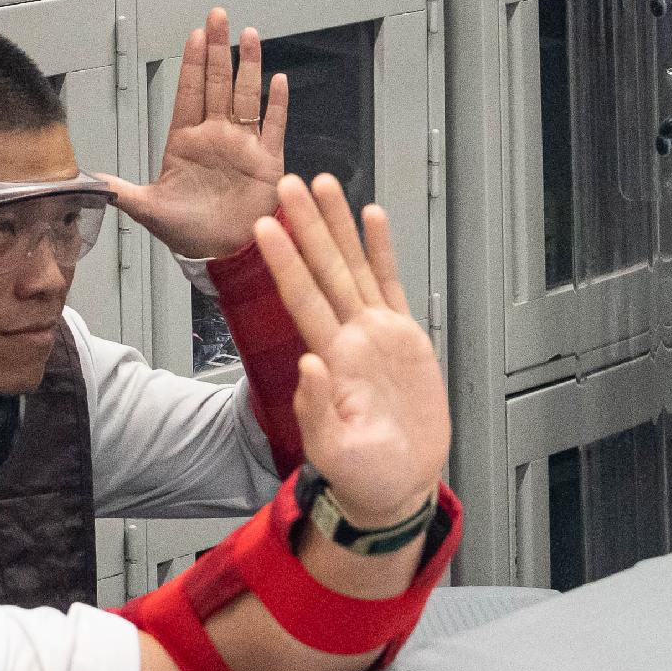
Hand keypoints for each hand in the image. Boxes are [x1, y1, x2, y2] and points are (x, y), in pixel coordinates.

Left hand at [100, 10, 289, 262]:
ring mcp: (242, 146)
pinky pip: (273, 126)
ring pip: (245, 97)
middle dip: (217, 49)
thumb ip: (122, 192)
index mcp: (186, 142)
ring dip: (248, 66)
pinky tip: (278, 81)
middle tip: (217, 16)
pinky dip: (277, 105)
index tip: (193, 35)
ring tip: (249, 35)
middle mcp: (215, 136)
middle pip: (217, 83)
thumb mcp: (149, 210)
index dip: (192, 64)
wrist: (224, 254)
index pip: (188, 93)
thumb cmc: (188, 232)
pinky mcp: (267, 161)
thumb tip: (86, 181)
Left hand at [254, 174, 445, 531]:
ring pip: (354, 266)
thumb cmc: (363, 477)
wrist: (398, 487)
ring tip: (326, 184)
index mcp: (332, 361)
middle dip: (307, 224)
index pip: (302, 299)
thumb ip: (319, 409)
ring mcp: (376, 334)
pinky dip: (381, 250)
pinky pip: (391, 283)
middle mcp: (350, 338)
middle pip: (324, 268)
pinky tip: (372, 216)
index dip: (285, 262)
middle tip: (289, 183)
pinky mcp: (405, 338)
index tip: (267, 227)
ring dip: (339, 225)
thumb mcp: (335, 453)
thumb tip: (309, 365)